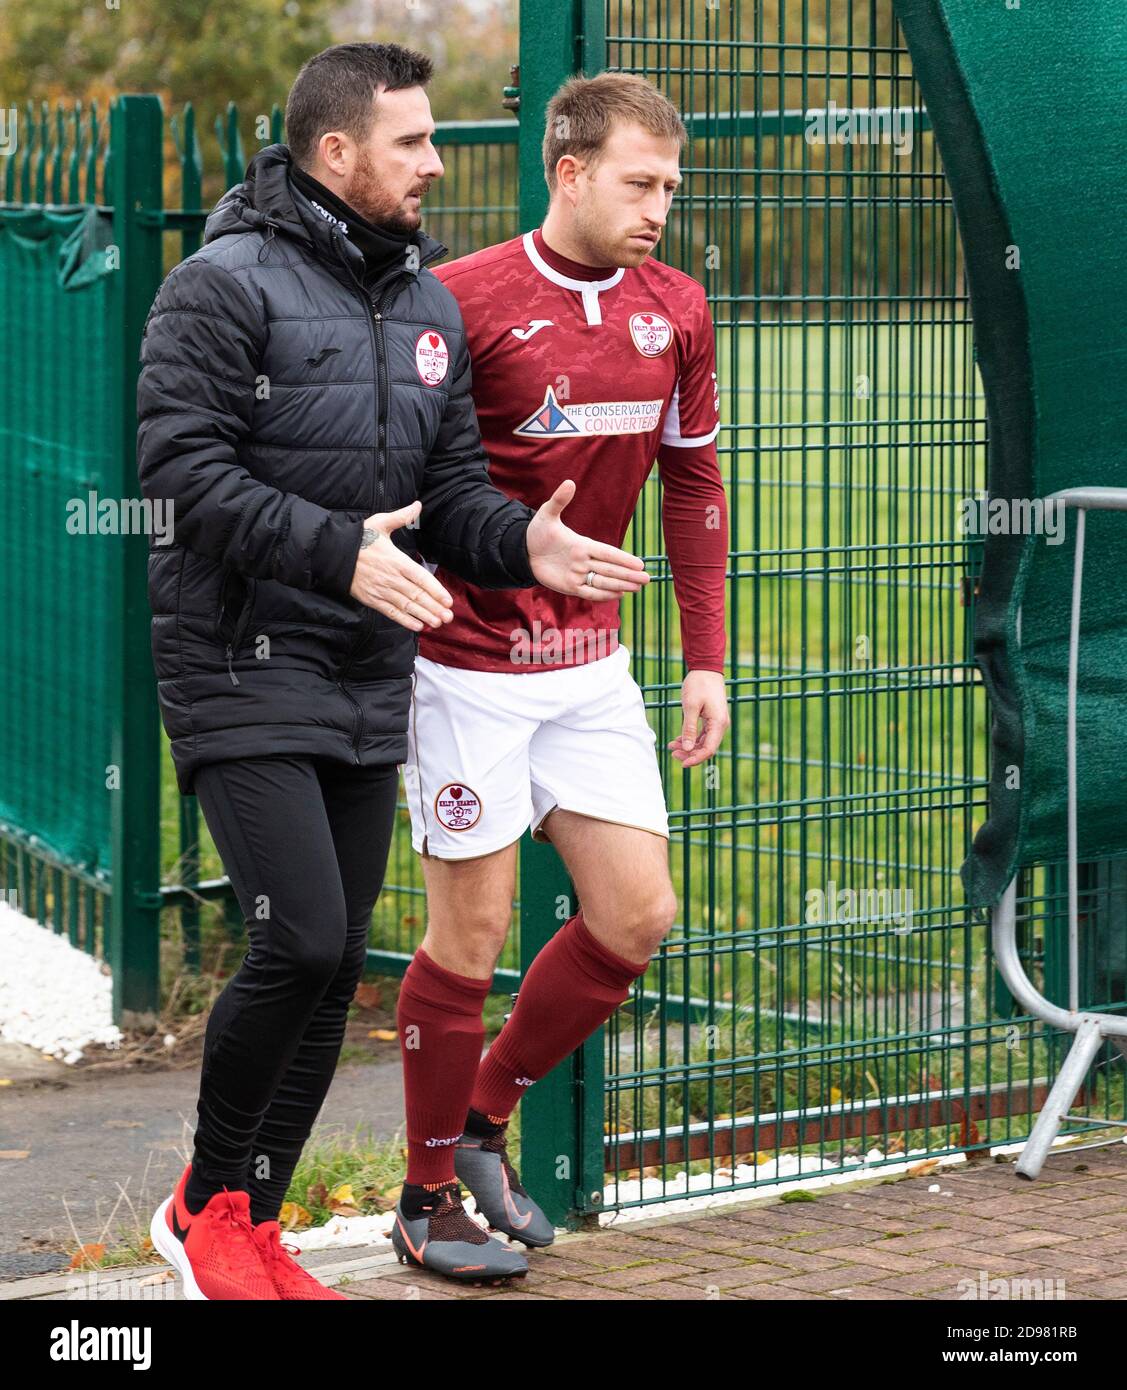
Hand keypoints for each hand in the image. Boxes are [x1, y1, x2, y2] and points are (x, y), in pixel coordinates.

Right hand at [349, 501, 453, 631]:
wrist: (333, 553)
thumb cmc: (359, 538)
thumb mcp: (380, 523)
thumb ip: (401, 516)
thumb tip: (418, 504)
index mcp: (396, 560)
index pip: (420, 578)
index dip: (435, 590)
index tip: (448, 600)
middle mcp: (391, 578)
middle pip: (416, 596)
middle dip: (434, 607)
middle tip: (448, 617)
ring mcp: (381, 590)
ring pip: (406, 606)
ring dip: (424, 616)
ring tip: (438, 623)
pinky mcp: (372, 600)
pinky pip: (391, 612)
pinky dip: (404, 620)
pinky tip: (417, 626)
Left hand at [525, 479, 647, 598]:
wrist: (523, 551)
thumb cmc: (537, 532)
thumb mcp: (547, 514)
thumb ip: (559, 500)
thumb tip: (570, 482)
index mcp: (582, 544)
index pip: (607, 552)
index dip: (622, 558)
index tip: (639, 563)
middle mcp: (583, 561)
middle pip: (610, 569)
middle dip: (628, 575)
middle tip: (647, 578)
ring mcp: (577, 574)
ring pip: (603, 581)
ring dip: (620, 585)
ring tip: (638, 588)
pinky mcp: (569, 587)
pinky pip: (588, 592)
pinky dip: (603, 595)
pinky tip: (618, 595)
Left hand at [668, 669, 728, 767]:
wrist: (706, 669)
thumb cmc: (699, 685)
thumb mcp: (690, 706)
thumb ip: (689, 729)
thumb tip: (688, 749)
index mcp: (718, 723)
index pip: (709, 749)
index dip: (696, 759)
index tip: (682, 763)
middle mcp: (720, 725)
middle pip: (706, 748)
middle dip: (690, 754)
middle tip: (672, 753)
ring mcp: (717, 722)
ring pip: (703, 742)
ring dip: (689, 746)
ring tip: (672, 746)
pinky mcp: (712, 719)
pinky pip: (702, 734)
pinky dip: (691, 738)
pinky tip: (678, 740)